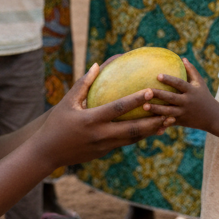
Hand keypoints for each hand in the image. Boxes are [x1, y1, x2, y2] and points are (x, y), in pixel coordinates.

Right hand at [33, 63, 171, 167]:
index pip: (118, 109)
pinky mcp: (105, 153)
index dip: (135, 100)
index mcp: (91, 120)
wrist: (48, 153)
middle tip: (170, 111)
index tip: (151, 90)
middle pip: (133, 129)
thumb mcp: (67, 102)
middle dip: (153, 121)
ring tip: (168, 122)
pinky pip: (126, 142)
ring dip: (151, 131)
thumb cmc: (56, 123)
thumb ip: (83, 84)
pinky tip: (152, 130)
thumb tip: (97, 65)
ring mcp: (104, 146)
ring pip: (133, 138)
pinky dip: (140, 136)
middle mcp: (100, 135)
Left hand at [145, 58, 218, 131]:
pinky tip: (148, 120)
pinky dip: (159, 121)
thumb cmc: (204, 96)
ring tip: (144, 106)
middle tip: (146, 91)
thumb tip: (182, 58)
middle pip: (171, 98)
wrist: (213, 118)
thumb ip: (191, 71)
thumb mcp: (200, 83)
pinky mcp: (180, 122)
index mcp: (191, 91)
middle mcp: (187, 102)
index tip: (158, 75)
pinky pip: (168, 121)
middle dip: (159, 94)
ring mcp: (183, 113)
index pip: (179, 84)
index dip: (169, 79)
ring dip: (156, 109)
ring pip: (168, 112)